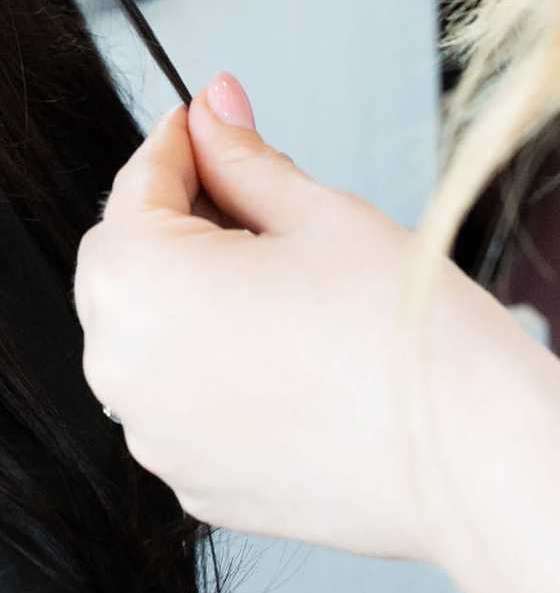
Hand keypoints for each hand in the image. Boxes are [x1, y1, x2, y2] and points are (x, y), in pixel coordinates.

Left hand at [75, 76, 501, 562]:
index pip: (137, 184)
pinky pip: (180, 402)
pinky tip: (283, 352)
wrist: (472, 460)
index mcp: (136, 281)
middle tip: (251, 199)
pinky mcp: (197, 485)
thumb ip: (242, 158)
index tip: (209, 122)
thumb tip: (211, 107)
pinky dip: (211, 369)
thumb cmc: (400, 333)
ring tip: (279, 282)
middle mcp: (121, 366)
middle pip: (125, 262)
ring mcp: (156, 436)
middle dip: (177, 221)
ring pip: (148, 337)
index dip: (181, 143)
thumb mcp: (315, 212)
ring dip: (190, 298)